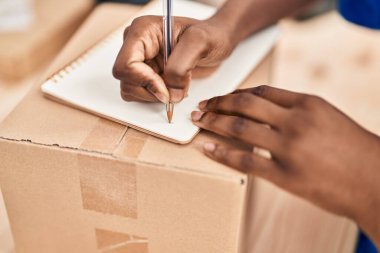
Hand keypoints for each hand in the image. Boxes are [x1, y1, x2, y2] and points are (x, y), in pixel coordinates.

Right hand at [112, 15, 234, 103]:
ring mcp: (140, 61)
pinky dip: (157, 97)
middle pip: (126, 81)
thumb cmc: (211, 35)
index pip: (125, 66)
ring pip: (130, 90)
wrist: (217, 42)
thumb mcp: (200, 43)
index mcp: (142, 32)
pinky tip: (173, 87)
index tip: (166, 89)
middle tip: (175, 87)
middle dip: (152, 90)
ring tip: (177, 84)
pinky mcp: (146, 74)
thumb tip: (169, 94)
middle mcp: (136, 45)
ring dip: (155, 95)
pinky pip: (141, 94)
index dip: (144, 82)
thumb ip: (180, 67)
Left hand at [191, 85, 379, 246]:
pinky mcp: (284, 175)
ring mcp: (289, 147)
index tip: (222, 97)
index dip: (236, 93)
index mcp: (307, 103)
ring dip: (213, 122)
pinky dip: (221, 153)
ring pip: (239, 127)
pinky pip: (244, 160)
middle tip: (202, 105)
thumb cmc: (353, 149)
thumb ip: (295, 110)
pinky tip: (206, 147)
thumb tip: (264, 109)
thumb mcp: (326, 117)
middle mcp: (296, 120)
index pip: (262, 91)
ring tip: (198, 120)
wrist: (375, 180)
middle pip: (245, 104)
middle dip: (218, 103)